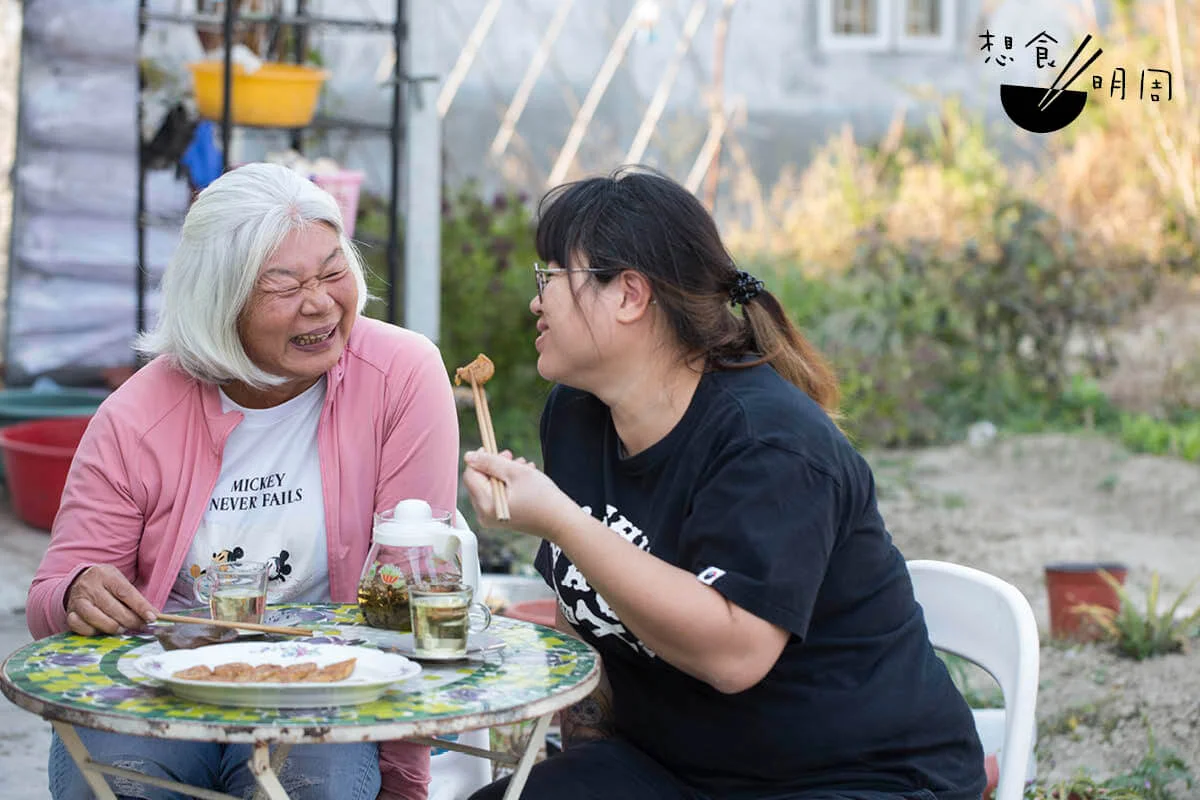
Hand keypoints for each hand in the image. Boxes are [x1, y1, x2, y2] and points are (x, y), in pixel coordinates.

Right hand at [65, 565, 156, 635]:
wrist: (80, 581)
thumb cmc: (106, 584)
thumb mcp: (120, 582)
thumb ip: (135, 598)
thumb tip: (153, 615)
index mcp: (106, 575)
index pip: (126, 592)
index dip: (140, 606)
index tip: (152, 618)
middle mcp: (90, 586)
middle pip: (112, 607)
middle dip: (130, 620)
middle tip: (141, 626)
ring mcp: (77, 600)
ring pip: (96, 618)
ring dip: (112, 627)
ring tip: (123, 629)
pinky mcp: (69, 612)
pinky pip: (79, 626)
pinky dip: (92, 631)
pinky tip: (101, 630)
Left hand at [462, 449, 578, 540]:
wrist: (561, 521)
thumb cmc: (542, 498)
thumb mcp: (515, 472)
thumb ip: (490, 462)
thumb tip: (468, 456)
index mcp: (486, 504)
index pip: (470, 475)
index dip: (480, 459)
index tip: (495, 450)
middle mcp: (484, 515)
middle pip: (478, 482)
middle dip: (493, 466)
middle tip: (510, 456)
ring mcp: (492, 519)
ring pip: (489, 487)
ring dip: (503, 473)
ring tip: (522, 466)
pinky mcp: (501, 519)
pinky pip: (497, 496)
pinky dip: (507, 485)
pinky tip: (524, 478)